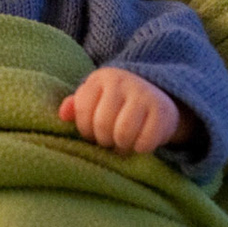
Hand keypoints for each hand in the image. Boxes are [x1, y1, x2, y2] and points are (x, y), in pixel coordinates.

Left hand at [57, 67, 193, 154]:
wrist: (158, 97)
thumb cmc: (117, 104)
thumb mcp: (95, 99)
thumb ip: (76, 106)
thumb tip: (63, 115)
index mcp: (101, 78)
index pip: (82, 110)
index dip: (85, 129)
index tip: (93, 131)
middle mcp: (123, 81)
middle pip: (102, 124)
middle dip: (104, 139)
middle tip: (110, 138)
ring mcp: (145, 94)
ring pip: (123, 133)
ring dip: (121, 145)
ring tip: (123, 141)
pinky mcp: (164, 111)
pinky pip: (144, 142)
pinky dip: (141, 148)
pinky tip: (141, 141)